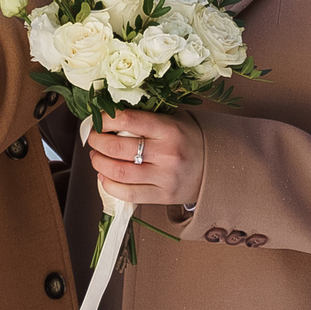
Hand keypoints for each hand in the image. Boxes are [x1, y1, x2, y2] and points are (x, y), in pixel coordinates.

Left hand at [89, 109, 203, 209]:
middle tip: (93, 138)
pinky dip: (109, 185)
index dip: (105, 119)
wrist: (217, 168)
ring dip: (99, 163)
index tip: (98, 119)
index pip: (128, 120)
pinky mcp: (162, 196)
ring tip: (96, 157)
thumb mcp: (174, 119)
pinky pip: (128, 194)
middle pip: (118, 148)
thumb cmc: (189, 139)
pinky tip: (105, 176)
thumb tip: (109, 113)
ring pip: (119, 172)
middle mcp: (167, 154)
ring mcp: (165, 178)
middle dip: (97, 142)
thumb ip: (146, 116)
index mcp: (169, 129)